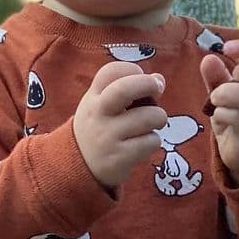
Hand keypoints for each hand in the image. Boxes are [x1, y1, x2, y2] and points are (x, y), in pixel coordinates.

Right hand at [73, 62, 166, 189]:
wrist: (78, 168)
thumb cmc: (98, 129)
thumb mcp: (101, 105)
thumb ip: (127, 89)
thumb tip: (160, 79)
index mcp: (93, 97)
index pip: (111, 72)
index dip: (132, 70)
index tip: (140, 78)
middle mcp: (98, 114)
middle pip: (125, 89)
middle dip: (148, 84)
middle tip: (158, 89)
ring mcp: (107, 137)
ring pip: (148, 117)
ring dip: (159, 118)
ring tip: (153, 124)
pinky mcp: (119, 158)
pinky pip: (150, 142)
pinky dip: (153, 141)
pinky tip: (143, 144)